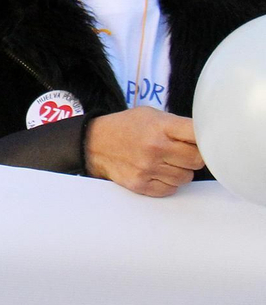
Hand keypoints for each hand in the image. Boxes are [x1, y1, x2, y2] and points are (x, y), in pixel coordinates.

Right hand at [85, 106, 204, 195]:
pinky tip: (157, 171)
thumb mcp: (152, 115)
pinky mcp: (141, 185)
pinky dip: (168, 182)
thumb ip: (178, 126)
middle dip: (193, 157)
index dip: (206, 139)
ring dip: (180, 171)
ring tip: (165, 161)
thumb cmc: (128, 127)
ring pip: (186, 177)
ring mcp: (148, 168)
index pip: (198, 135)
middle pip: (197, 160)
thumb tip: (208, 139)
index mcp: (160, 126)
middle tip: (181, 152)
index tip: (205, 140)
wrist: (95, 143)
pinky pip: (171, 189)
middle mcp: (155, 148)